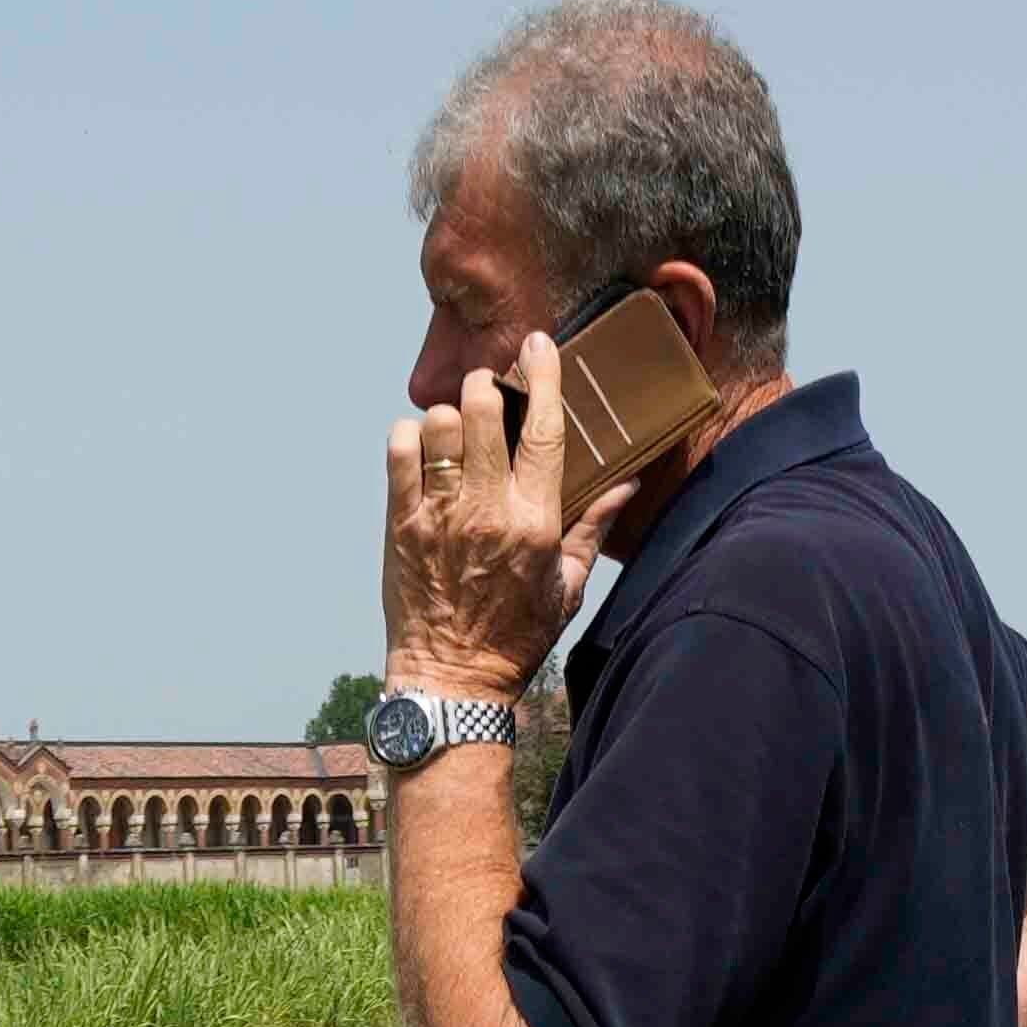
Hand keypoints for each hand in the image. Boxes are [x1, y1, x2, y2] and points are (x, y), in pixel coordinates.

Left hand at [382, 335, 591, 701]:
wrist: (453, 681)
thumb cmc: (515, 637)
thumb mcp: (568, 585)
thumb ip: (593, 527)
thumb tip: (628, 484)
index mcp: (536, 521)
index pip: (543, 429)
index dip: (543, 377)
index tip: (539, 344)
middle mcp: (487, 510)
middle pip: (483, 409)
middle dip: (486, 387)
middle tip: (487, 395)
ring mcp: (439, 514)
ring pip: (437, 423)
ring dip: (446, 414)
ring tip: (453, 431)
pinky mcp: (400, 524)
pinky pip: (398, 452)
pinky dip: (407, 437)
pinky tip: (420, 449)